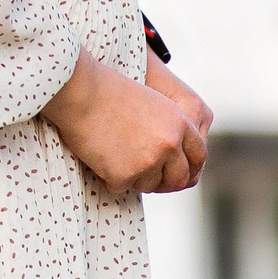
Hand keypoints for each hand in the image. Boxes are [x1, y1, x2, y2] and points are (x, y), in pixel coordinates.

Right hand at [39, 52, 205, 192]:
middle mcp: (170, 144)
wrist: (79, 91)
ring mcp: (149, 161)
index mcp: (180, 123)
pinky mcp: (126, 175)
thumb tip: (176, 158)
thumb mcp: (153, 104)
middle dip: (166, 182)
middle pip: (179, 178)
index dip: (190, 168)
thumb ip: (169, 129)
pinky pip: (122, 187)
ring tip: (114, 155)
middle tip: (147, 177)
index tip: (179, 174)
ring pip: (150, 185)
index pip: (198, 156)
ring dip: (134, 178)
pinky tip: (99, 156)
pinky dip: (110, 178)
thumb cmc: (108, 92)